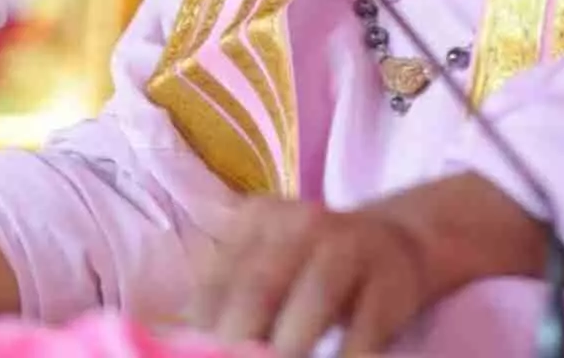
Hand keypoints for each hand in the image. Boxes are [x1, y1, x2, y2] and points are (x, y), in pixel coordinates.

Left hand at [192, 172, 546, 356]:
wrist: (397, 246)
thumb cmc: (309, 269)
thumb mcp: (264, 266)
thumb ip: (221, 301)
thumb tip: (167, 343)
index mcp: (259, 218)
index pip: (217, 280)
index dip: (200, 332)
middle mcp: (304, 222)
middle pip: (259, 286)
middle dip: (237, 343)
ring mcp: (351, 246)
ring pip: (313, 298)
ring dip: (287, 348)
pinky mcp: (389, 281)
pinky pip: (363, 331)